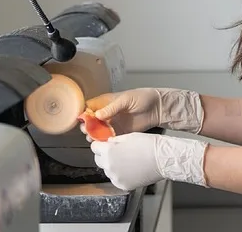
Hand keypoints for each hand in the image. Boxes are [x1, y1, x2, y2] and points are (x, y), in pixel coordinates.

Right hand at [82, 88, 204, 140]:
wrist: (158, 108)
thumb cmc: (142, 98)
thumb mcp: (126, 100)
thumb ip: (112, 108)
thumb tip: (97, 115)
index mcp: (107, 102)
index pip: (90, 107)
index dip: (85, 113)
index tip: (82, 121)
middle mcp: (108, 113)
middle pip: (92, 121)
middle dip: (88, 126)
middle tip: (88, 131)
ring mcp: (114, 123)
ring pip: (99, 130)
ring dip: (95, 135)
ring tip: (93, 138)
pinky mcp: (121, 132)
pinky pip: (109, 137)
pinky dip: (105, 141)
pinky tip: (103, 143)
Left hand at [91, 132, 208, 190]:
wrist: (163, 159)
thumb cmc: (148, 145)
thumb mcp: (128, 136)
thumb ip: (114, 141)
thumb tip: (107, 143)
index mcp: (108, 151)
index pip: (94, 147)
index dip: (100, 145)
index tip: (104, 145)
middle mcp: (109, 166)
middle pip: (99, 160)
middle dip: (105, 155)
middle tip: (117, 152)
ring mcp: (116, 178)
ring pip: (108, 170)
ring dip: (113, 165)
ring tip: (127, 161)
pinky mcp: (123, 185)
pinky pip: (116, 179)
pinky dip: (120, 175)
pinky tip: (131, 169)